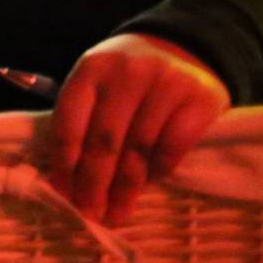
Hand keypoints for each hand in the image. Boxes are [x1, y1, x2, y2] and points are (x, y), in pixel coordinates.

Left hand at [48, 33, 229, 225]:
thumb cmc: (129, 78)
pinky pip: (172, 147)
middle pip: (103, 140)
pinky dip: (158, 171)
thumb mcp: (100, 84)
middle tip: (91, 214)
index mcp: (92, 68)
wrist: (184, 48)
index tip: (63, 195)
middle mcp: (126, 73)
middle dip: (93, 184)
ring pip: (138, 148)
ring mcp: (164, 83)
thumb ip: (83, 120)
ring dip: (125, 188)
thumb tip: (67, 182)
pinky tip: (150, 184)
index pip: (69, 121)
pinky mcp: (198, 99)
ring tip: (118, 212)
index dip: (63, 164)